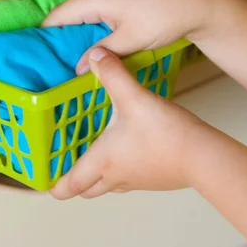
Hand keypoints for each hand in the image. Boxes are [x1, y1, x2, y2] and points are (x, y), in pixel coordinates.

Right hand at [43, 0, 212, 73]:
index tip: (37, 59)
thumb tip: (76, 69)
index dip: (44, 38)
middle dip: (59, 35)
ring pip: (80, 8)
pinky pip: (94, 4)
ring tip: (71, 54)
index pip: (56, 18)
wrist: (197, 0)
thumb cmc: (164, 18)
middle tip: (53, 61)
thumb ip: (101, 54)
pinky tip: (93, 38)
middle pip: (66, 12)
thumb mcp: (130, 41)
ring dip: (75, 28)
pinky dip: (89, 20)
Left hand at [51, 47, 202, 199]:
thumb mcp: (134, 98)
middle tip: (67, 164)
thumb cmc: (165, 133)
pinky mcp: (154, 179)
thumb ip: (113, 75)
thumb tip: (95, 55)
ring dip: (97, 175)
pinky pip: (129, 179)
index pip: (68, 186)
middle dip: (73, 181)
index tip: (43, 180)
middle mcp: (115, 176)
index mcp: (102, 162)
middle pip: (86, 191)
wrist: (203, 156)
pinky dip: (120, 169)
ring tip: (94, 153)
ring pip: (107, 185)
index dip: (52, 186)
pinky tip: (128, 148)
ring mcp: (137, 181)